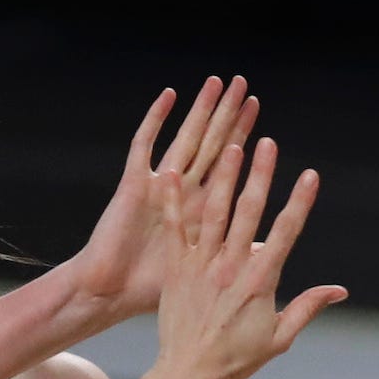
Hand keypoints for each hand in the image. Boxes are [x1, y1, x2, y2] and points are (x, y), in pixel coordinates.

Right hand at [72, 76, 259, 321]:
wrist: (110, 294)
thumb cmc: (154, 292)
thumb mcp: (204, 274)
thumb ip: (236, 258)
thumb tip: (269, 251)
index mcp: (201, 212)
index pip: (228, 167)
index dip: (243, 140)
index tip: (261, 116)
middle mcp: (182, 193)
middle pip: (212, 145)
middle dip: (229, 116)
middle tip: (245, 87)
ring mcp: (159, 186)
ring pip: (186, 138)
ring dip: (203, 110)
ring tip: (220, 83)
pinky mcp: (134, 185)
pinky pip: (146, 146)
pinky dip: (156, 120)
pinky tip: (171, 95)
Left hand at [147, 140, 347, 378]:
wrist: (189, 374)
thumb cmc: (237, 359)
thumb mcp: (280, 338)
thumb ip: (308, 308)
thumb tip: (340, 290)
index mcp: (261, 282)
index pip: (285, 233)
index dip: (299, 201)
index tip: (310, 175)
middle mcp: (231, 267)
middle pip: (249, 212)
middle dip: (260, 174)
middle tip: (267, 142)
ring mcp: (202, 265)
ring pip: (214, 212)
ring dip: (223, 177)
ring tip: (230, 145)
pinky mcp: (177, 269)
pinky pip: (176, 229)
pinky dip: (173, 201)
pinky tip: (171, 173)